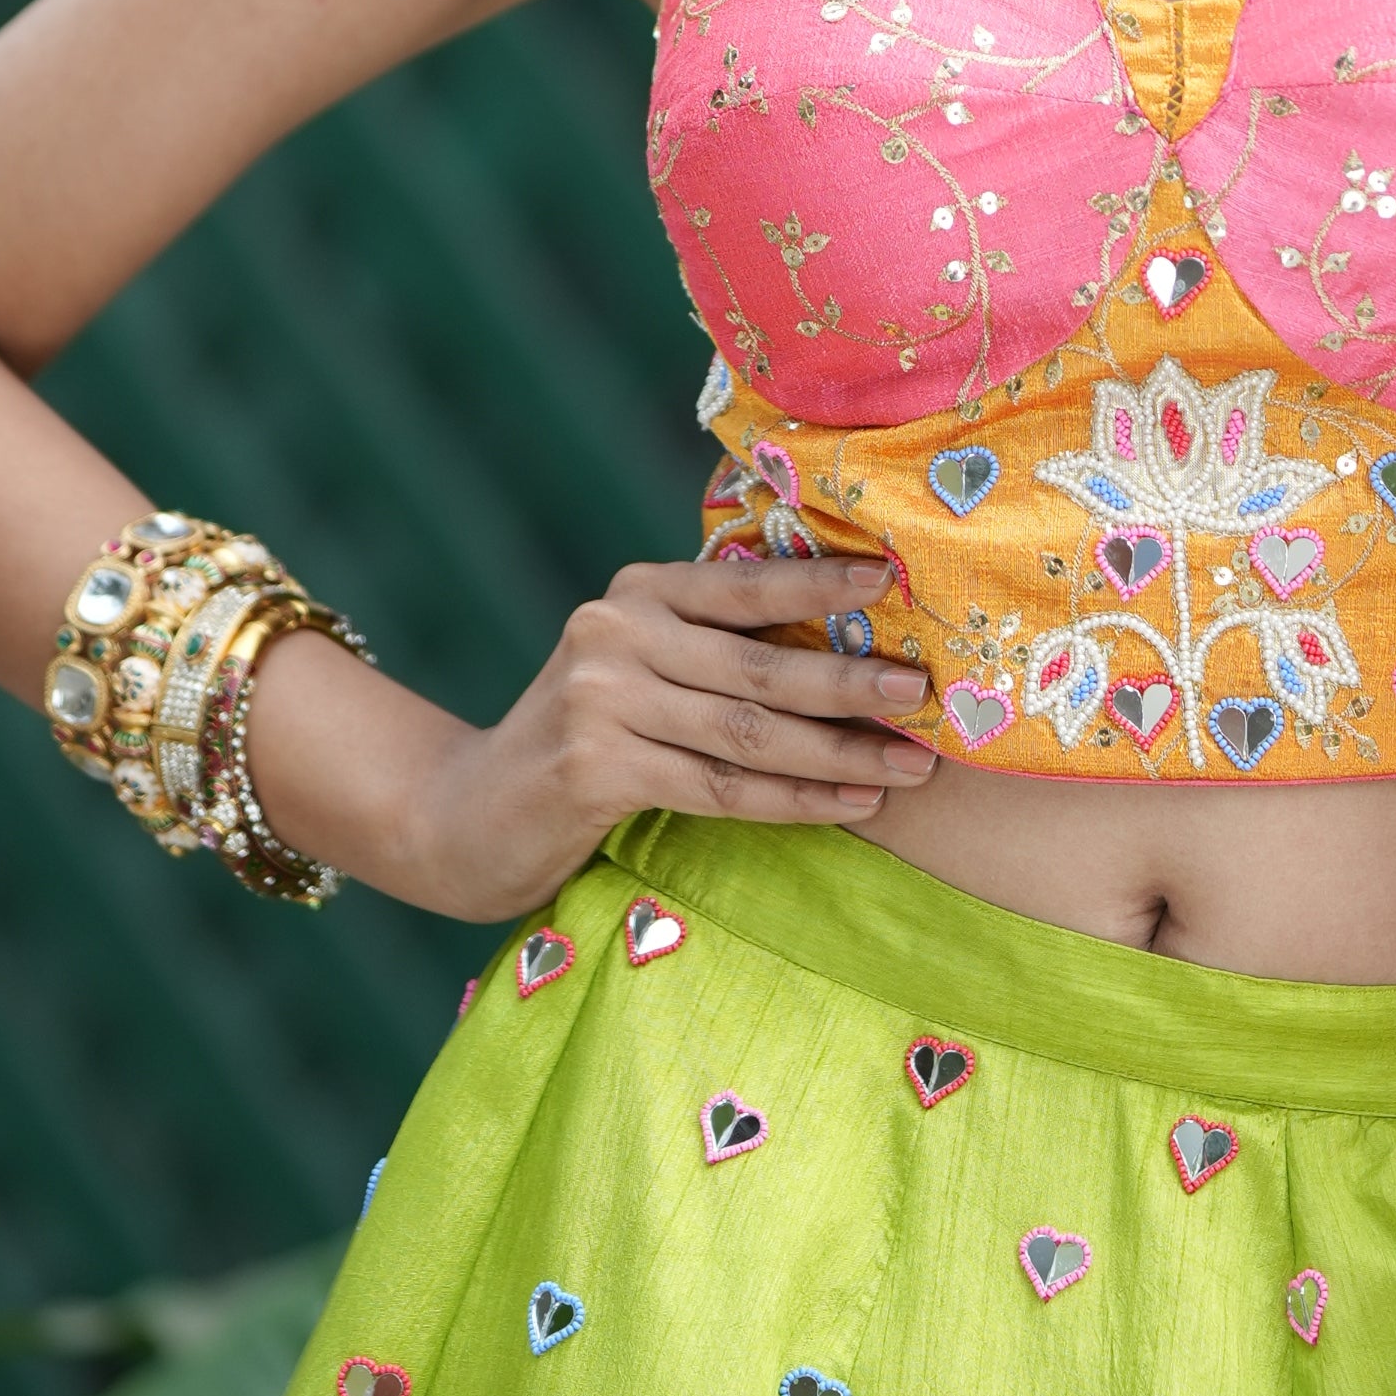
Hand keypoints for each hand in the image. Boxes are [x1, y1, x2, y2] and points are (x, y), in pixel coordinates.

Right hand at [245, 555, 936, 925]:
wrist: (468, 813)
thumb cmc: (586, 738)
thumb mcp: (641, 668)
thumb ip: (714, 646)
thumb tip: (853, 642)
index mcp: (638, 592)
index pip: (747, 583)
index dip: (823, 583)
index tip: (897, 582)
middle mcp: (615, 631)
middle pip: (762, 663)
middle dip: (854, 682)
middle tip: (926, 697)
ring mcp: (600, 698)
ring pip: (749, 731)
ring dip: (840, 751)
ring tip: (912, 765)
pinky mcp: (594, 767)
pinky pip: (721, 787)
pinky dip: (794, 799)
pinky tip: (850, 803)